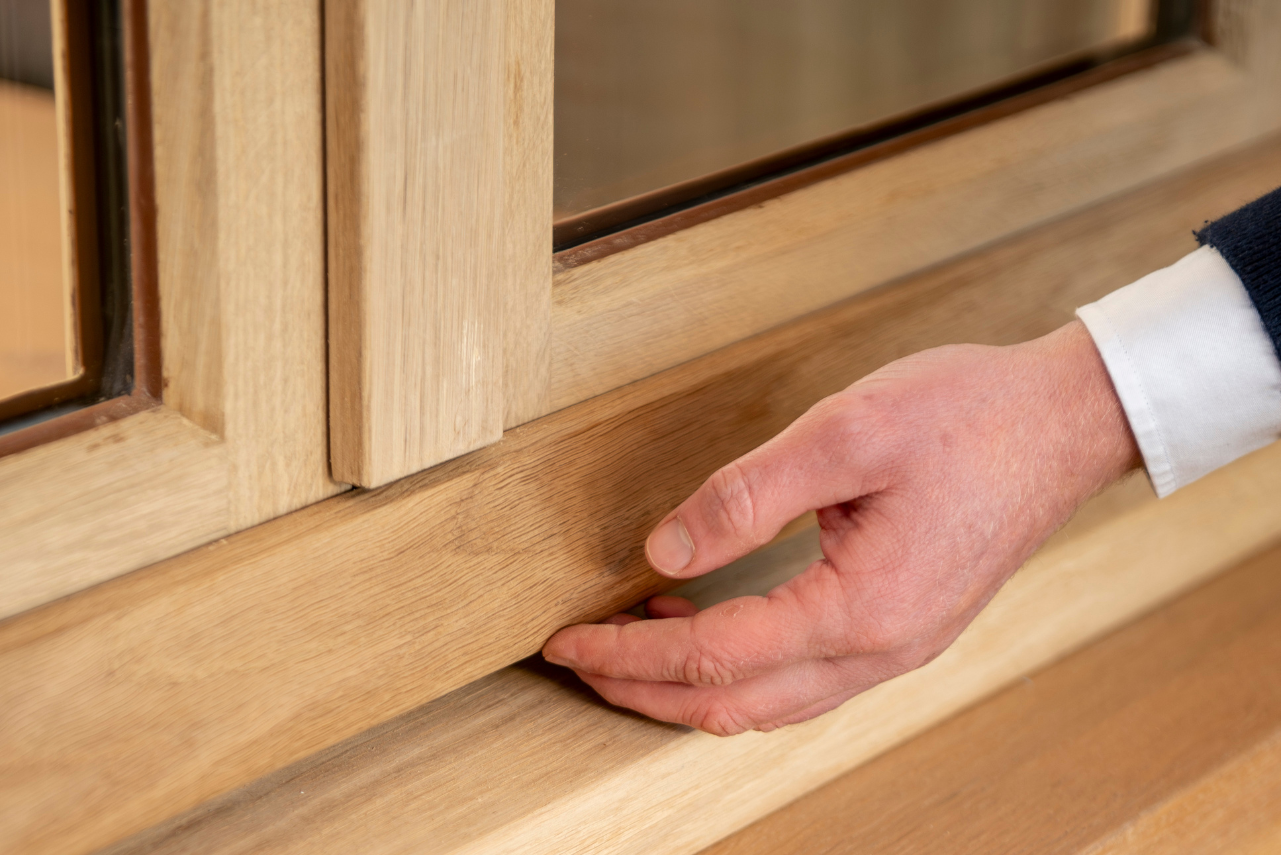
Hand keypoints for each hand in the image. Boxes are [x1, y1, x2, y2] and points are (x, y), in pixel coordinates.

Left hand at [542, 320, 1139, 734]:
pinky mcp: (907, 625)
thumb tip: (665, 548)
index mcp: (864, 608)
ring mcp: (901, 646)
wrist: (1068, 420)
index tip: (568, 642)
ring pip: (773, 703)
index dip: (628, 654)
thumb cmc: (973, 417)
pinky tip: (714, 625)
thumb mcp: (847, 434)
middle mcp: (883, 648)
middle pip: (736, 703)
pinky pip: (807, 677)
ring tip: (632, 656)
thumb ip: (747, 495)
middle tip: (581, 665)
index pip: (714, 653)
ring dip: (694, 688)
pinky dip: (745, 668)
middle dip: (646, 691)